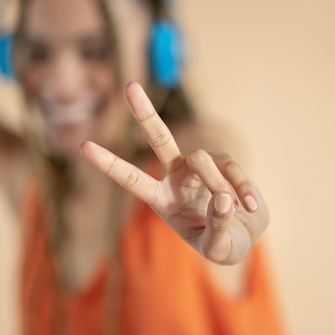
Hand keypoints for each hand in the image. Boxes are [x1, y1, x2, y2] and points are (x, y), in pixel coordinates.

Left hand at [79, 82, 268, 264]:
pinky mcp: (225, 163)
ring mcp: (200, 167)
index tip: (83, 146)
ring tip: (237, 211)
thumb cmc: (223, 245)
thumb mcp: (217, 248)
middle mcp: (176, 176)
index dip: (108, 163)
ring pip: (204, 159)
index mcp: (161, 199)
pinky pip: (232, 168)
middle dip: (143, 112)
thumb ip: (217, 227)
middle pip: (158, 138)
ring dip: (220, 185)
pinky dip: (244, 188)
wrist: (246, 236)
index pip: (130, 178)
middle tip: (129, 86)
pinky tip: (251, 207)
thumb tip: (222, 198)